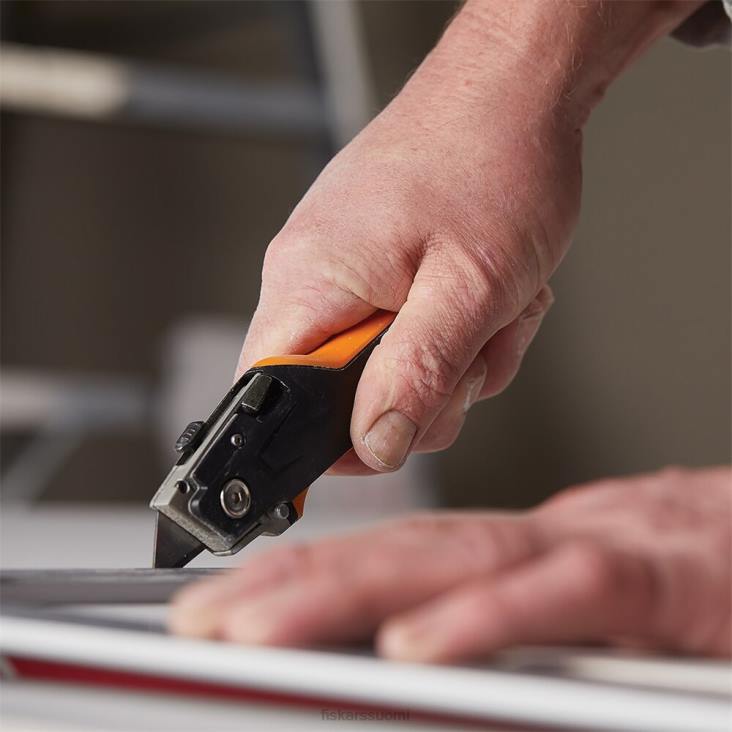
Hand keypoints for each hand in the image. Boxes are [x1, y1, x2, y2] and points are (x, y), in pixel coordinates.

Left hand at [170, 466, 730, 661]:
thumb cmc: (710, 577)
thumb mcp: (603, 604)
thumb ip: (519, 617)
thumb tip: (427, 639)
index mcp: (527, 549)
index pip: (404, 554)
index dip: (314, 572)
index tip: (237, 601)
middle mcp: (545, 538)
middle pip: (402, 554)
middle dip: (293, 584)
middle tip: (206, 616)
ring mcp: (598, 550)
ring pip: (454, 563)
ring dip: (346, 593)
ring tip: (255, 626)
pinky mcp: (661, 580)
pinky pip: (562, 596)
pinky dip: (484, 616)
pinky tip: (412, 647)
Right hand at [239, 41, 571, 472]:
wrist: (516, 95)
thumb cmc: (494, 163)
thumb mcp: (469, 289)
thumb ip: (416, 376)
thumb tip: (376, 444)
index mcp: (312, 283)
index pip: (271, 396)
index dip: (323, 440)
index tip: (384, 440)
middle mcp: (314, 279)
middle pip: (340, 397)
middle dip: (419, 398)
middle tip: (467, 357)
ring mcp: (348, 272)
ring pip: (388, 373)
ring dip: (453, 363)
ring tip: (489, 312)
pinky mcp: (379, 270)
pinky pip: (410, 339)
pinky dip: (458, 335)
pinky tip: (487, 298)